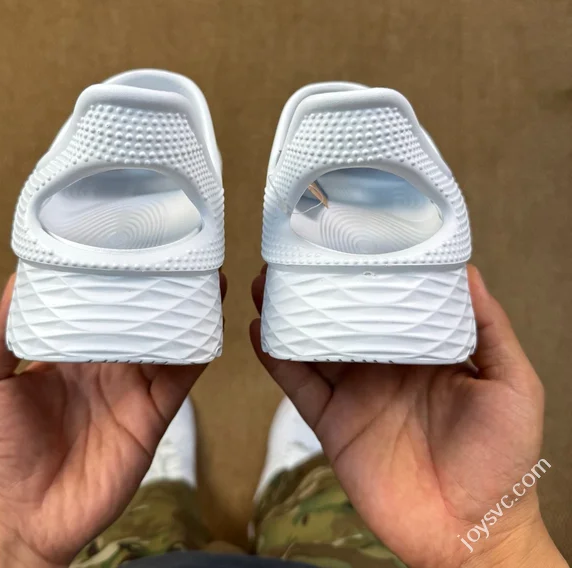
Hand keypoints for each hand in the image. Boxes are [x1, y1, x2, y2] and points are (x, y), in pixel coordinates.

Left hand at [0, 272, 225, 567]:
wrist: (21, 518)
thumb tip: (17, 278)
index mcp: (69, 350)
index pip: (94, 301)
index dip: (109, 273)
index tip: (123, 239)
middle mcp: (105, 362)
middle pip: (137, 313)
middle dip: (156, 283)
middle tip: (175, 247)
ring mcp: (132, 386)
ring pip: (166, 337)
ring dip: (185, 309)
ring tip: (202, 274)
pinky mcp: (152, 413)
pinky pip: (181, 376)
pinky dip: (196, 348)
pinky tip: (206, 321)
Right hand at [251, 265, 565, 567]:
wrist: (471, 533)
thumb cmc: (502, 459)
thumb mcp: (512, 386)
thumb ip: (491, 330)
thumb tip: (466, 270)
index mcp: (421, 349)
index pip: (388, 300)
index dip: (365, 271)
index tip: (345, 241)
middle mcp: (382, 364)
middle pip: (342, 316)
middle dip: (317, 286)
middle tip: (293, 255)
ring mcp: (354, 393)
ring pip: (313, 344)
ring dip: (289, 314)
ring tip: (267, 283)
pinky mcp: (332, 423)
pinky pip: (298, 386)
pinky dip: (276, 359)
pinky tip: (260, 331)